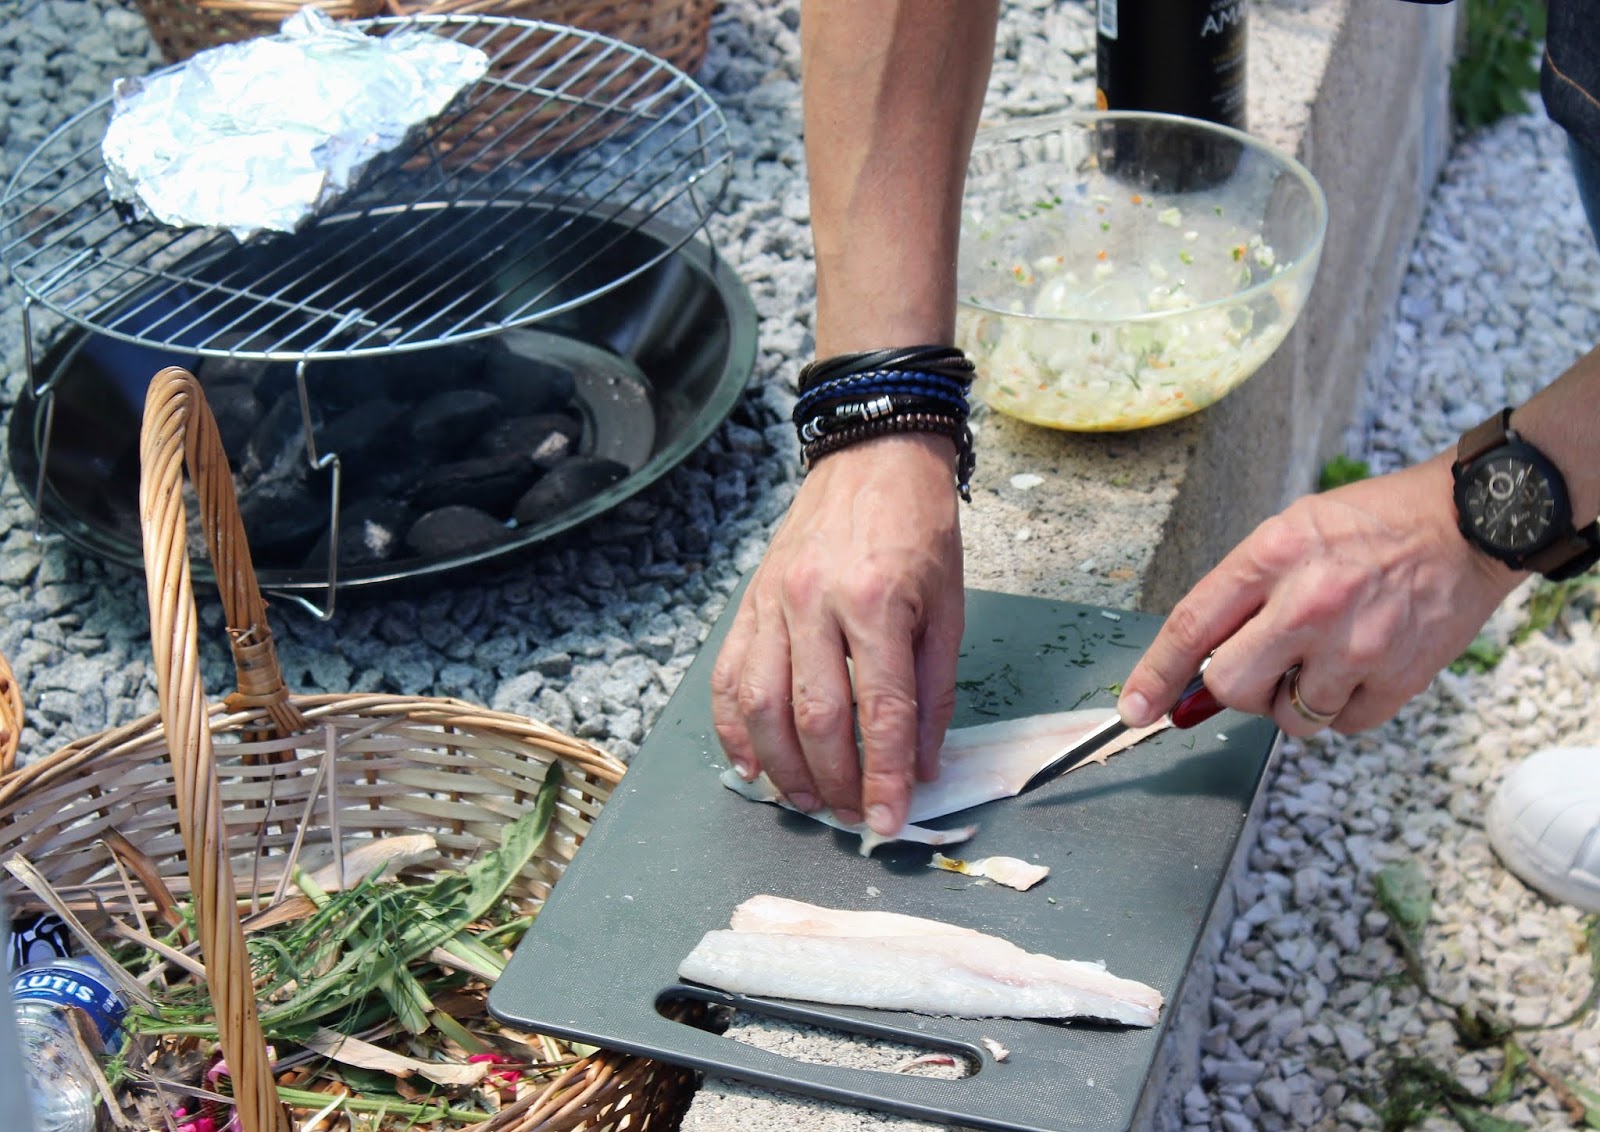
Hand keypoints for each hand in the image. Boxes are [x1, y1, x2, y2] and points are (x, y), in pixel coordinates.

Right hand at [710, 433, 964, 835]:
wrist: (871, 457)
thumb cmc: (919, 528)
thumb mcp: (949, 607)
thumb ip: (933, 691)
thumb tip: (920, 765)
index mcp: (878, 602)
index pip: (880, 712)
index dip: (883, 778)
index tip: (888, 821)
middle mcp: (817, 603)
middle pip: (814, 718)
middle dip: (835, 782)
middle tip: (852, 815)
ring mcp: (774, 602)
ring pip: (761, 704)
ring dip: (781, 767)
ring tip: (807, 800)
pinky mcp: (750, 602)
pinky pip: (727, 675)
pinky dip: (733, 728)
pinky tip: (750, 764)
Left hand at [1118, 454, 1522, 737]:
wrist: (1469, 524)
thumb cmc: (1372, 526)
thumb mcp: (1289, 533)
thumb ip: (1241, 595)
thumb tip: (1196, 668)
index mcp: (1272, 556)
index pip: (1193, 628)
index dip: (1155, 675)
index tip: (1136, 707)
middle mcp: (1309, 602)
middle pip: (1231, 686)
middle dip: (1233, 690)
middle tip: (1260, 666)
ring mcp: (1357, 644)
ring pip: (1289, 717)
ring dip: (1293, 700)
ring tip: (1322, 655)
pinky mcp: (1399, 678)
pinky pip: (1342, 725)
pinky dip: (1341, 708)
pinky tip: (1357, 667)